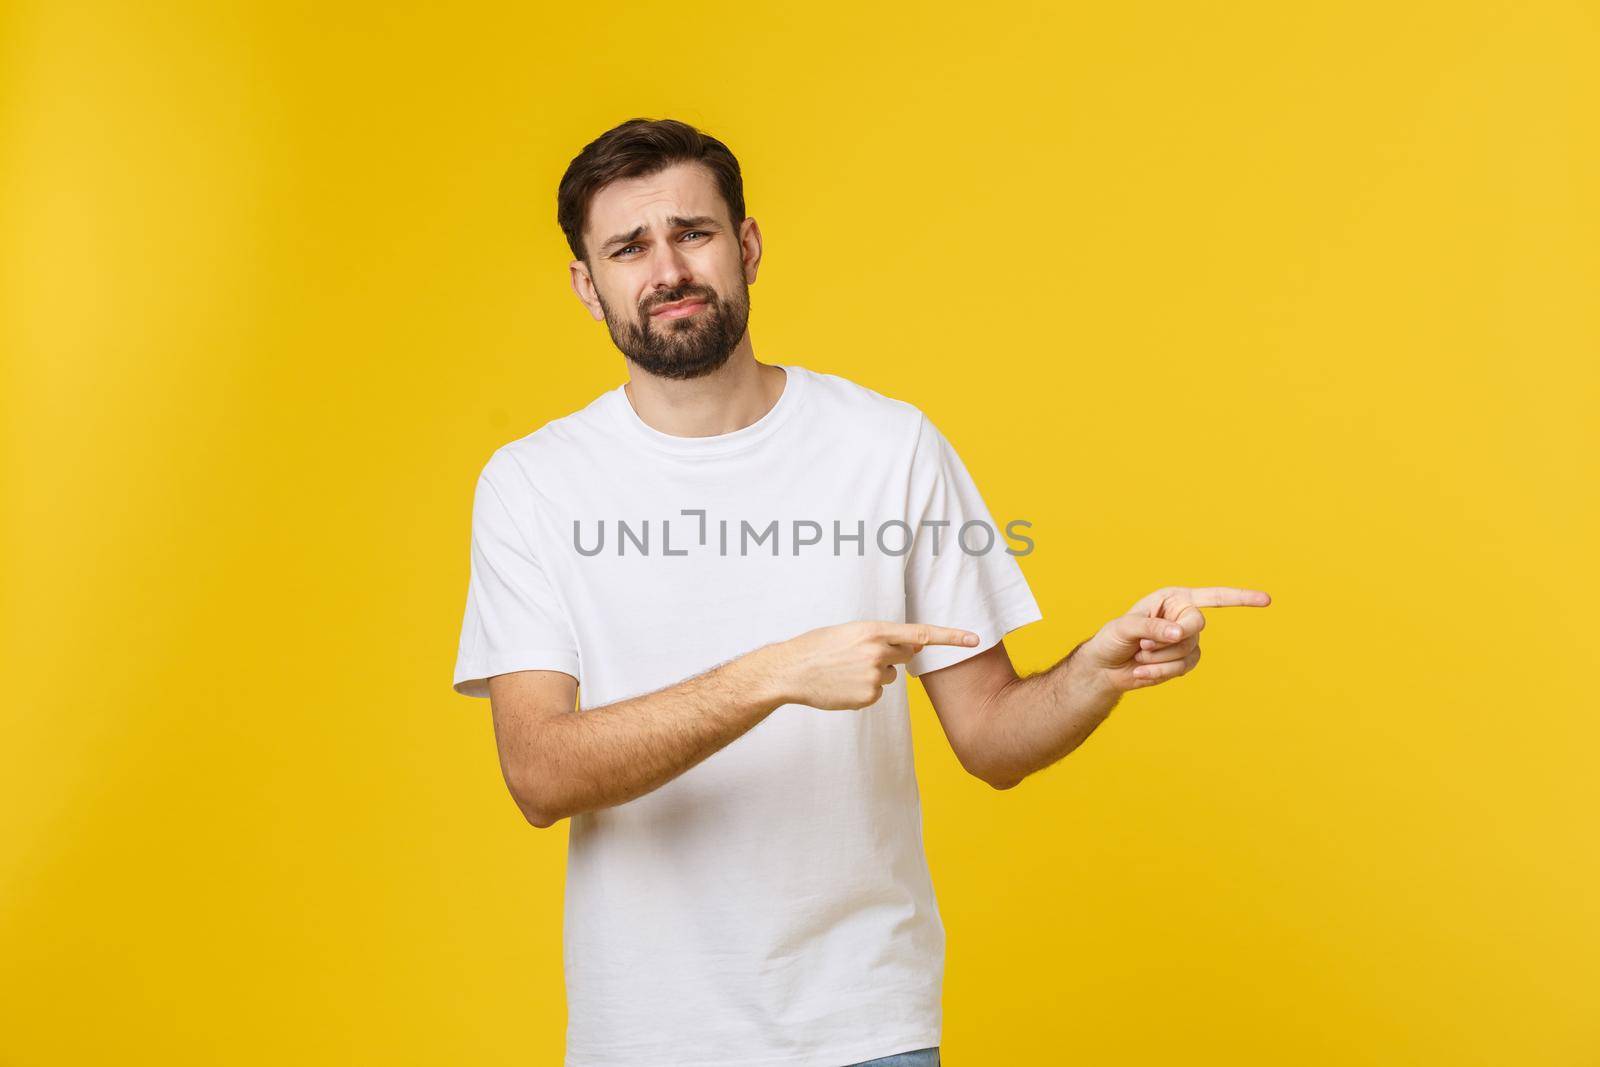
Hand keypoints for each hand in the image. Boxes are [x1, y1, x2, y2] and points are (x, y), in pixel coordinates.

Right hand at [760, 620, 980, 709]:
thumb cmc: (818, 646)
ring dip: (874, 673)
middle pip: (906, 655)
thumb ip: (882, 636)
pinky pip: (877, 693)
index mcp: (874, 630)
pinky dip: (863, 690)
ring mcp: (873, 676)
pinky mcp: (867, 697)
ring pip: (890, 676)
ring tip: (845, 670)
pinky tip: (843, 685)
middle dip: (892, 655)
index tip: (974, 639)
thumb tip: (914, 647)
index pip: (922, 633)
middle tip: (861, 654)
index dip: (952, 637)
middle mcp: (878, 652)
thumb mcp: (850, 631)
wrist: (791, 671)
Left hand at [1077, 585, 1271, 692]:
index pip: (1212, 597)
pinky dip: (1160, 671)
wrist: (1105, 667)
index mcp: (1172, 599)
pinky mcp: (1184, 661)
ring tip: (1139, 655)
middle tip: (1143, 644)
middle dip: (1170, 638)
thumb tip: (1181, 632)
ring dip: (1159, 657)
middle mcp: (1183, 616)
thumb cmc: (1112, 639)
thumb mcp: (1125, 628)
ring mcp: (1187, 640)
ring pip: (1188, 651)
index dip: (1240, 598)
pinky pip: (1183, 668)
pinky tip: (1141, 670)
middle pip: (1197, 626)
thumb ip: (1152, 627)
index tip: (1267, 600)